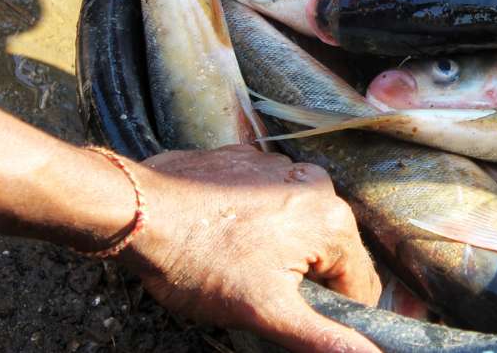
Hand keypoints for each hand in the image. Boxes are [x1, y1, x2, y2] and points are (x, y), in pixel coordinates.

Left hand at [123, 145, 381, 352]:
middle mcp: (319, 186)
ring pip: (301, 226)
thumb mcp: (264, 311)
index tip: (291, 315)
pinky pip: (272, 200)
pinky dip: (258, 220)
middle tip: (257, 290)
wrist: (137, 210)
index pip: (359, 284)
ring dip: (281, 248)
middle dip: (303, 277)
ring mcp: (284, 168)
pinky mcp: (253, 160)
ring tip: (237, 262)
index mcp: (333, 221)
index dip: (331, 311)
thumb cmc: (198, 261)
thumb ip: (322, 336)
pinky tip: (226, 235)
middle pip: (331, 252)